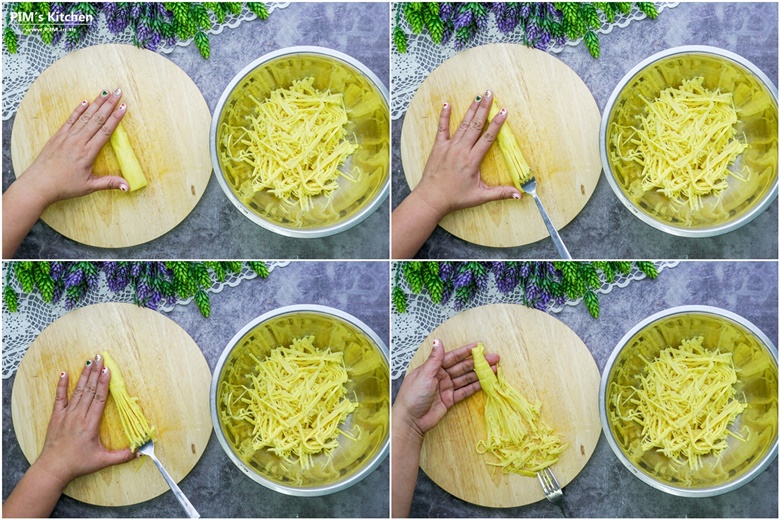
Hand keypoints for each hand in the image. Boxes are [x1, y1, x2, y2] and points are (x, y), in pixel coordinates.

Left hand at [15, 88, 129, 207]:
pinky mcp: (58, 136)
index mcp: (88, 152)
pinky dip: (78, 110)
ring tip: (106, 92)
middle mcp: (78, 141)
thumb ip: (109, 183)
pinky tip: (85, 101)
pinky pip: (70, 119)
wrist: (39, 184)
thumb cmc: (64, 186)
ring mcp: (67, 137)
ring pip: (85, 116)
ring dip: (96, 103)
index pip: (105, 131)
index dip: (116, 118)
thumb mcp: (89, 186)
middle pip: (97, 119)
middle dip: (109, 105)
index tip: (124, 107)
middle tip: (118, 92)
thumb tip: (127, 187)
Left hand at [33, 353, 134, 487]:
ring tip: (89, 361)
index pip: (99, 399)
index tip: (108, 370)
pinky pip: (59, 398)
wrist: (53, 468)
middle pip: (89, 390)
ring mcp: (66, 415)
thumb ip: (122, 456)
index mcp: (90, 424)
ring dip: (83, 375)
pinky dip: (61, 385)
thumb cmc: (78, 464)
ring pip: (77, 391)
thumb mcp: (102, 461)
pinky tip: (63, 374)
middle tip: (100, 357)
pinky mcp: (56, 417)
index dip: (104, 384)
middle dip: (95, 373)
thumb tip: (140, 452)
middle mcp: (78, 416)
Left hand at [394, 339, 498, 439]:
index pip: (453, 356)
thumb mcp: (424, 374)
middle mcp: (440, 376)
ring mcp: (446, 388)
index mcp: (433, 368)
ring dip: (479, 374)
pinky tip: (485, 383)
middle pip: (462, 367)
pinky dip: (475, 387)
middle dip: (478, 362)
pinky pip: (464, 391)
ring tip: (494, 370)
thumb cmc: (413, 396)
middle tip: (494, 358)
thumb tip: (438, 341)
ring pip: (465, 378)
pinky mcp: (449, 400)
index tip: (479, 346)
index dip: (466, 351)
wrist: (410, 419)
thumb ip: (434, 359)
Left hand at [413, 91, 521, 216]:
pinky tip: (447, 104)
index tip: (504, 111)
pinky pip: (442, 129)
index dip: (497, 123)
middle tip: (490, 94)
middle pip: (476, 125)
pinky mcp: (438, 147)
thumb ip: (500, 193)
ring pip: (463, 124)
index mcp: (473, 160)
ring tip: (478, 96)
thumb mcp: (480, 196)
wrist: (432, 198)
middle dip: (484, 108)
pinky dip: (444, 116)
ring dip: (471, 110)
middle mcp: (461, 150)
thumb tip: (519, 195)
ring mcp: (449, 147)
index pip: (488, 137)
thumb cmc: (456, 198)